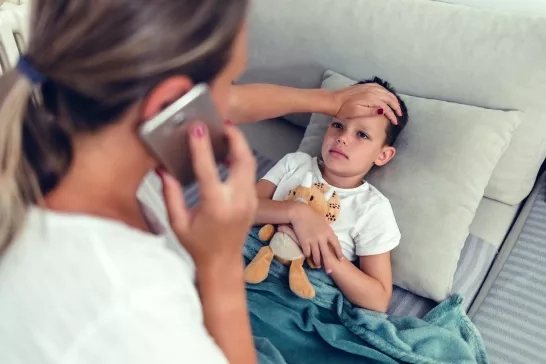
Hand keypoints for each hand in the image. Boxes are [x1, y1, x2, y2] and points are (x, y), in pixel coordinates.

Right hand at [159, 122, 256, 267]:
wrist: (223, 263)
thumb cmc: (198, 245)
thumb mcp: (177, 222)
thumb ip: (170, 194)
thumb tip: (162, 168)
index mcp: (216, 206)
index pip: (209, 170)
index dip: (202, 147)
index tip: (197, 128)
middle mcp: (237, 201)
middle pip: (243, 159)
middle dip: (235, 137)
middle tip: (221, 123)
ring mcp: (249, 200)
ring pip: (250, 164)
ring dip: (240, 146)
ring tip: (225, 133)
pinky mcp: (253, 200)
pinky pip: (250, 173)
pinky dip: (242, 158)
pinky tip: (229, 153)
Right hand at [289, 203, 343, 273]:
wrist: (300, 212)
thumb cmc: (311, 215)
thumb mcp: (323, 222)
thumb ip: (327, 230)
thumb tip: (330, 235)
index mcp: (328, 232)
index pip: (336, 245)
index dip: (338, 253)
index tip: (340, 259)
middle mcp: (322, 238)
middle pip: (327, 254)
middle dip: (328, 264)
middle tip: (330, 272)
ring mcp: (313, 241)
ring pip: (316, 255)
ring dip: (317, 262)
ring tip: (318, 267)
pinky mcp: (304, 242)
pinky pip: (307, 252)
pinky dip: (308, 255)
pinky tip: (308, 258)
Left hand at [331, 83, 402, 124]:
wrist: (334, 100)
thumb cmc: (344, 109)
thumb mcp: (357, 113)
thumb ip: (371, 111)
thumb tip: (384, 111)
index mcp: (371, 98)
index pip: (387, 107)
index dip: (392, 115)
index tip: (395, 122)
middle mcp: (372, 91)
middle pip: (389, 98)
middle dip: (396, 107)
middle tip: (399, 115)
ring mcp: (369, 87)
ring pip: (386, 92)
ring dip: (393, 99)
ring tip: (396, 106)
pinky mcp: (365, 86)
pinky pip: (380, 87)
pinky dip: (386, 92)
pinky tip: (387, 96)